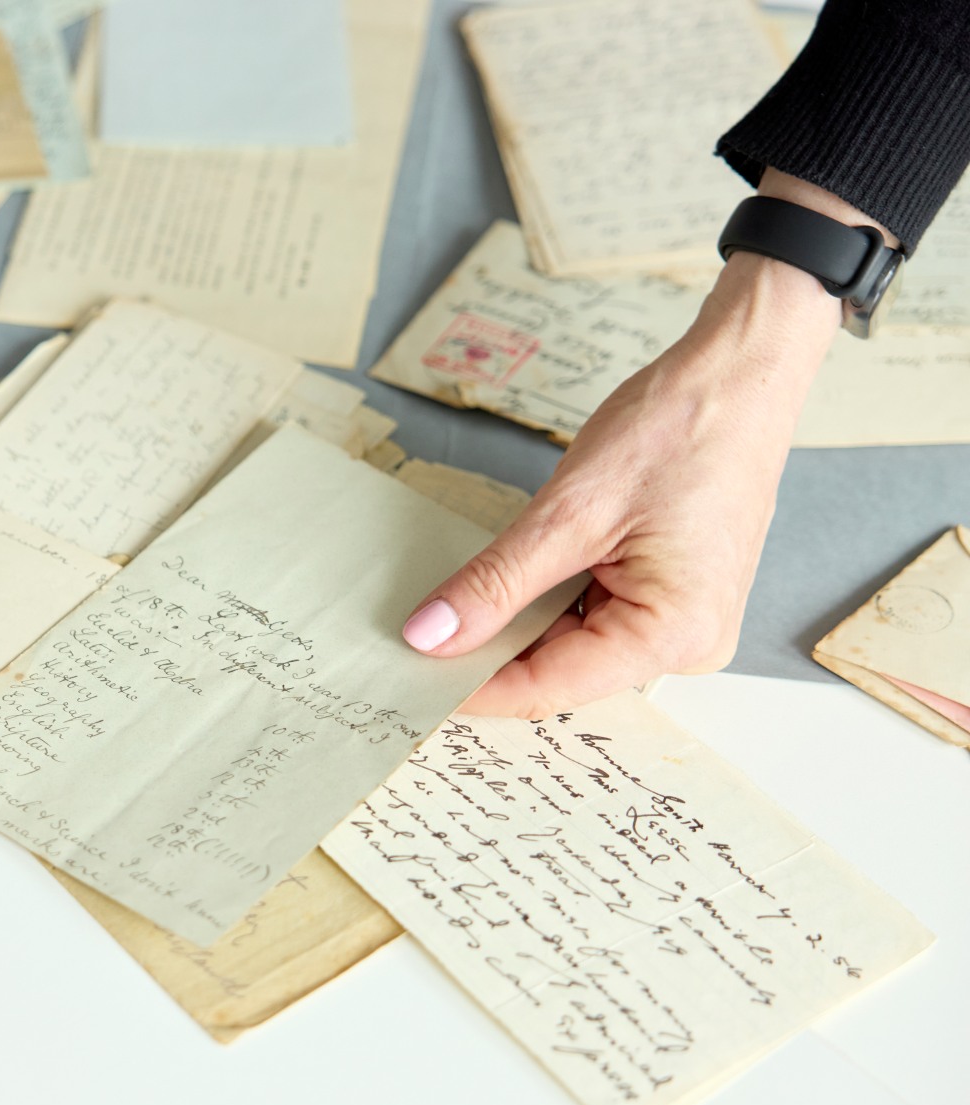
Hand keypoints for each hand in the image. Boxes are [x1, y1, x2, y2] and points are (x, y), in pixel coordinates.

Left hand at [401, 173, 875, 715]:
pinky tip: (501, 588)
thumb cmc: (678, 430)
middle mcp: (687, 646)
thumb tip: (430, 636)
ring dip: (513, 629)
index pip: (547, 688)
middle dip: (488, 657)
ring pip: (571, 646)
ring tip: (447, 611)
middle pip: (560, 673)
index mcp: (672, 635)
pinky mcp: (672, 597)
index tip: (405, 682)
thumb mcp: (567, 512)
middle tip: (411, 644)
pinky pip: (594, 618)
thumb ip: (494, 582)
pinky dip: (545, 604)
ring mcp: (683, 624)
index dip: (470, 688)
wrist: (740, 375)